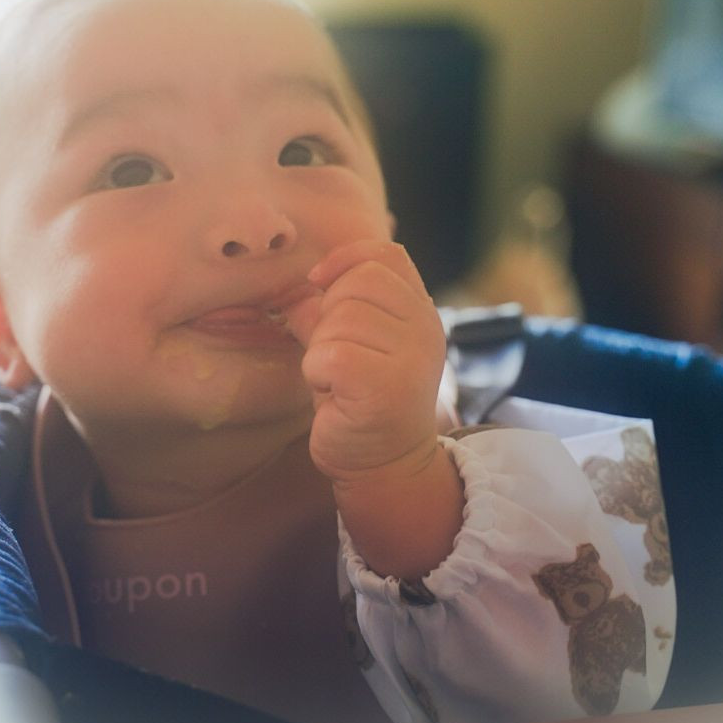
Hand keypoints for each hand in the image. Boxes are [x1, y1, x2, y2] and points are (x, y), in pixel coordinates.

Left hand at [284, 239, 445, 481]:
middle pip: (358, 283)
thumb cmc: (360, 400)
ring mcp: (410, 358)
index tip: (319, 283)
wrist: (383, 466)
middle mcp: (425, 330)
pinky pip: (329, 353)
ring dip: (321, 348)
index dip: (346, 260)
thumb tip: (297, 288)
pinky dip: (317, 372)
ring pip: (340, 318)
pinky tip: (332, 394)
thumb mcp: (350, 343)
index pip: (387, 256)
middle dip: (330, 315)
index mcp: (420, 312)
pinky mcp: (384, 386)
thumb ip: (331, 310)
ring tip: (337, 379)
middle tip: (336, 355)